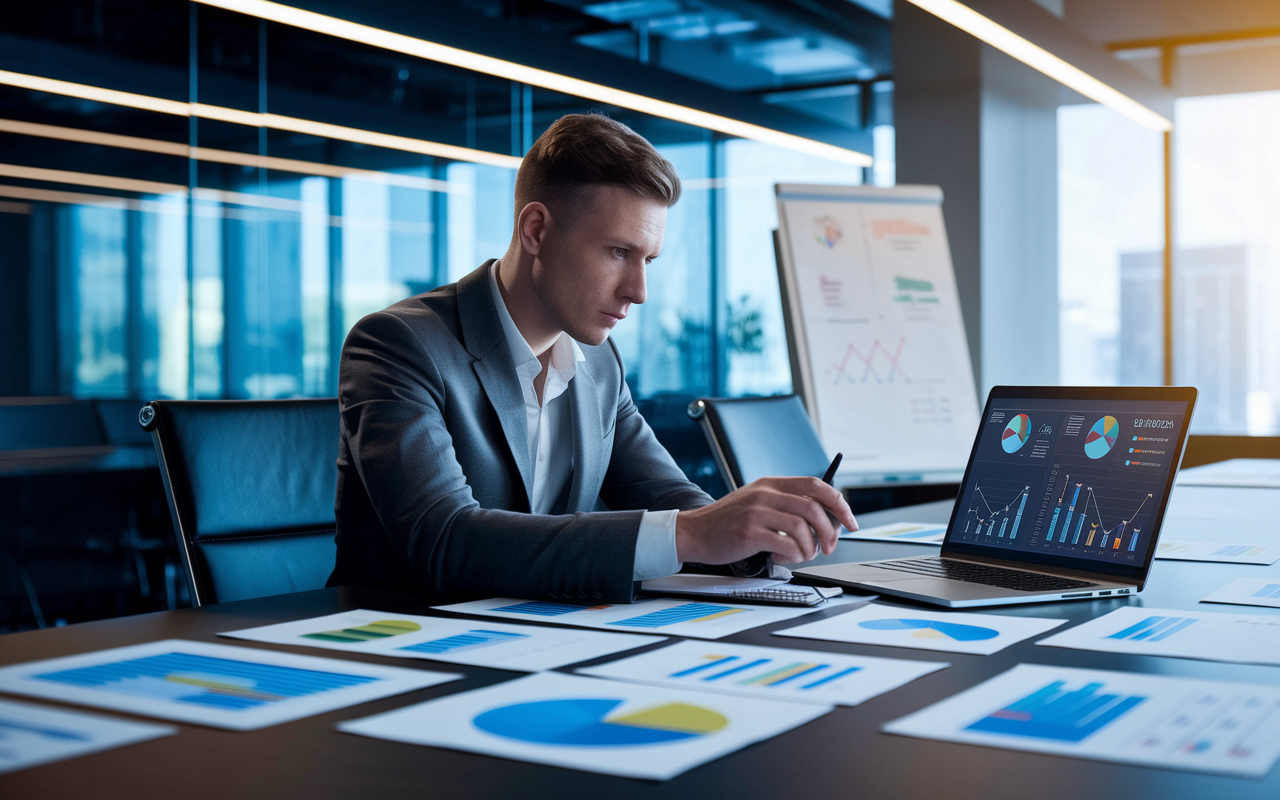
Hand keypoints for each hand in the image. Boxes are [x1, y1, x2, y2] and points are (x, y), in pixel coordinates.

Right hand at [675, 476, 858, 565]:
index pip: (817, 485)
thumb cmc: (728, 522)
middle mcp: (766, 493)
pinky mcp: (750, 532)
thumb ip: (785, 503)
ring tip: (799, 555)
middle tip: (828, 548)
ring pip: (803, 530)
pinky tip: (782, 558)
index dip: (840, 504)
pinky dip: (792, 557)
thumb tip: (825, 519)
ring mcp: (757, 512)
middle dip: (829, 533)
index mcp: (771, 483)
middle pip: (815, 509)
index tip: (850, 522)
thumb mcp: (757, 501)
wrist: (694, 532)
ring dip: (809, 549)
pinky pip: (787, 545)